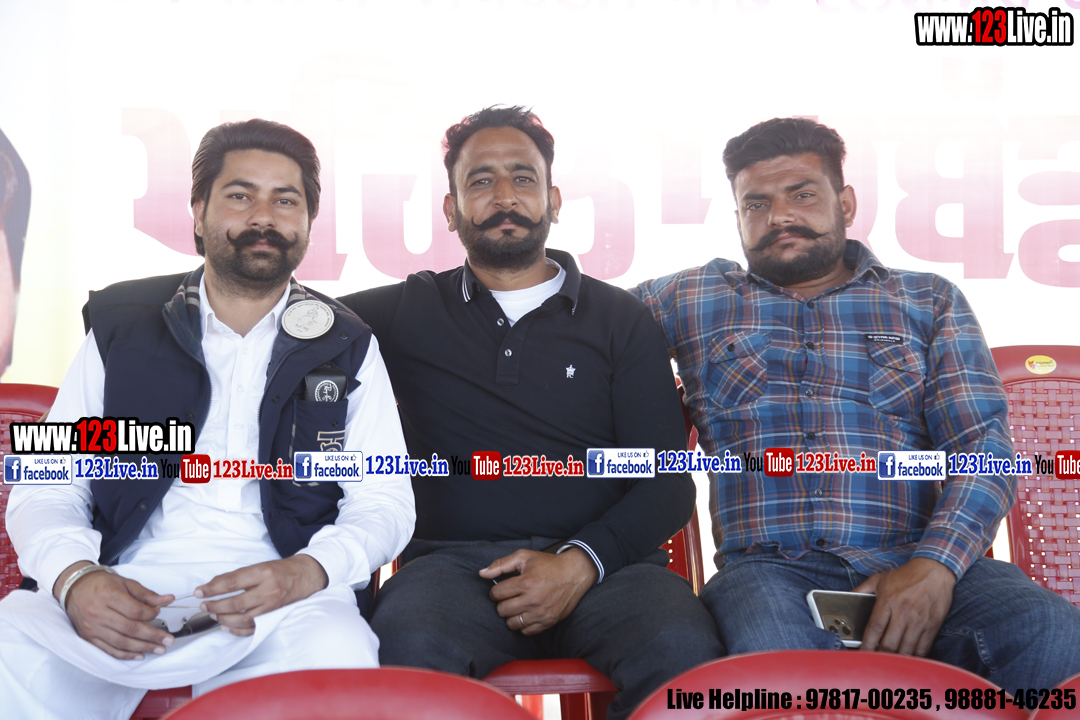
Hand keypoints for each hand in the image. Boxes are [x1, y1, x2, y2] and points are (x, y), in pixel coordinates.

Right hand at [56, 561, 175, 659]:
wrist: (74, 587)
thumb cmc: (101, 584)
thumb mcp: (124, 582)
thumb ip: (146, 594)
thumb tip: (168, 599)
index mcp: (109, 596)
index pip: (135, 611)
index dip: (150, 614)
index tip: (159, 613)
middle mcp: (98, 613)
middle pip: (130, 628)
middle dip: (152, 636)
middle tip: (168, 641)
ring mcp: (92, 628)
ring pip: (121, 642)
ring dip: (142, 647)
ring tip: (159, 649)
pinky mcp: (88, 637)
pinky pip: (108, 649)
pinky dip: (125, 655)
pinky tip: (139, 655)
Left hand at [195, 555, 328, 635]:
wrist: (305, 576)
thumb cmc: (281, 570)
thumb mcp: (260, 566)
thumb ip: (238, 576)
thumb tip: (214, 585)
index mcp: (263, 573)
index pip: (232, 582)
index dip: (212, 588)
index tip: (199, 592)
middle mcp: (268, 590)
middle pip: (236, 603)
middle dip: (215, 606)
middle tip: (203, 606)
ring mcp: (271, 606)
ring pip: (242, 619)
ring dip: (223, 618)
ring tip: (213, 614)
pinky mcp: (274, 617)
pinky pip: (252, 629)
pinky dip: (236, 630)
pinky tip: (226, 626)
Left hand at [479, 547, 598, 634]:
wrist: (575, 573)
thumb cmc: (548, 564)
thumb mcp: (524, 557)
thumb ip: (501, 564)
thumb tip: (482, 573)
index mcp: (525, 582)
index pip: (496, 594)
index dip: (496, 591)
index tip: (501, 589)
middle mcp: (533, 600)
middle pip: (502, 610)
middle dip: (502, 603)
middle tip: (509, 597)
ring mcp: (541, 613)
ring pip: (512, 624)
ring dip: (511, 615)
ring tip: (517, 606)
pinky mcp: (548, 622)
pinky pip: (526, 632)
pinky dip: (523, 625)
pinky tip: (526, 614)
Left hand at [854, 557, 956, 655]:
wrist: (934, 570)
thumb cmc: (905, 575)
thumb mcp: (879, 579)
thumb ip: (861, 590)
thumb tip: (847, 597)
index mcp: (887, 601)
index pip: (874, 628)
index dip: (867, 644)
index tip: (862, 653)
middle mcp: (903, 613)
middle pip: (889, 643)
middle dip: (880, 656)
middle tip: (874, 661)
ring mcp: (919, 621)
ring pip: (906, 649)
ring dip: (896, 659)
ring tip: (888, 664)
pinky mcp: (932, 626)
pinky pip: (922, 648)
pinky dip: (914, 656)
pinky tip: (907, 659)